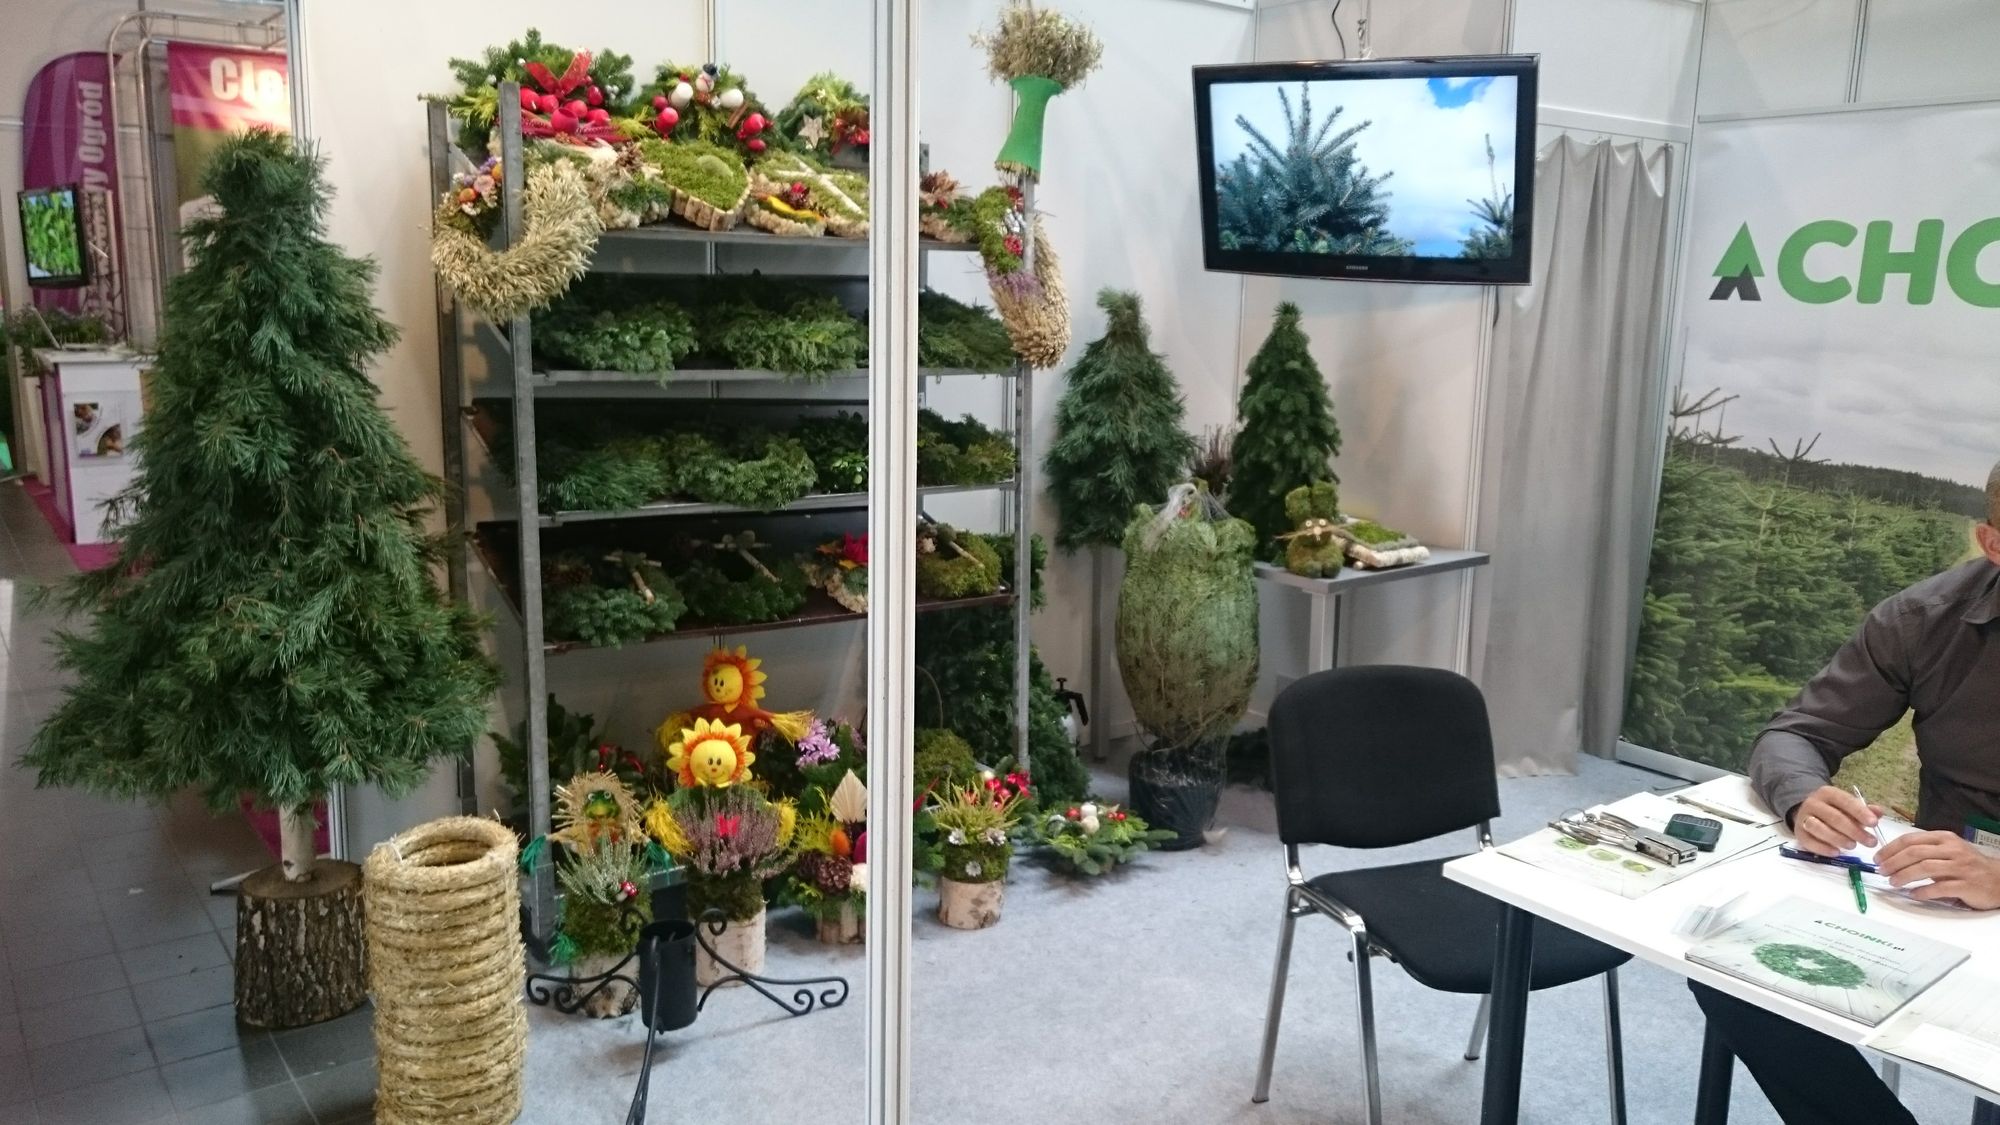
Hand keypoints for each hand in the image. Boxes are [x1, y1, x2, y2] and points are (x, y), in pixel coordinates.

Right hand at [1791, 786, 1882, 856]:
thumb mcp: (1848, 806)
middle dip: (1854, 831)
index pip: (1845, 801)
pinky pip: (1809, 841)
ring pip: (1818, 828)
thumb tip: (1879, 812)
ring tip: (1853, 846)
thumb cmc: (1834, 810)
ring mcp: (1803, 818)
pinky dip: (1823, 848)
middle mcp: (1813, 803)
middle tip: (1871, 842)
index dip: (1860, 812)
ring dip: (1838, 838)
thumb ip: (1864, 810)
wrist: (1808, 812)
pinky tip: (1836, 852)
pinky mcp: (1798, 834)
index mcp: (1827, 793)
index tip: (1874, 824)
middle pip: (1833, 817)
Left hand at [1876, 831, 1999, 908]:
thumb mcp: (1948, 851)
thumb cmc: (1968, 865)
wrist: (1999, 879)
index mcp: (1945, 838)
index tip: (1878, 858)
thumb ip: (1926, 851)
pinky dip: (1923, 891)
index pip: (1911, 840)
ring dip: (1904, 875)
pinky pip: (1940, 888)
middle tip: (1881, 871)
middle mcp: (1952, 850)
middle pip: (1915, 853)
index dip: (1890, 849)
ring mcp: (1960, 868)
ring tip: (1893, 882)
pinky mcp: (1966, 885)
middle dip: (1893, 862)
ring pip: (1925, 868)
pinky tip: (1913, 894)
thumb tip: (1893, 856)